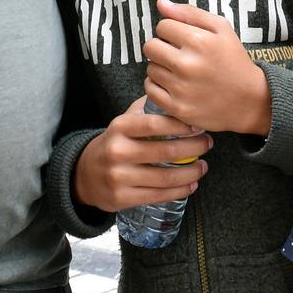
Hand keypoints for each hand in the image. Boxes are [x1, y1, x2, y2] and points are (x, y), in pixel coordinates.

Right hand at [73, 97, 210, 213]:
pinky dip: (180, 191)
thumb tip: (173, 94)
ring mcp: (119, 177)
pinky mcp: (122, 198)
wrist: (85, 175)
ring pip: (165, 177)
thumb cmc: (114, 144)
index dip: (180, 125)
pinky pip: (158, 196)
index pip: (155, 124)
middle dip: (194, 148)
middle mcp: (117, 151)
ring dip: (191, 172)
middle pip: (166, 151)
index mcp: (119, 127)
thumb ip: (146, 109)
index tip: (198, 126)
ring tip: (203, 167)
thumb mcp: (123, 123)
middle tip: (207, 144)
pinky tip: (191, 184)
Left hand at [144, 0, 271, 136]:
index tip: (182, 39)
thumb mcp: (221, 29)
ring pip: (150, 68)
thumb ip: (190, 13)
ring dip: (161, 67)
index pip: (162, 26)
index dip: (171, 30)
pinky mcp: (178, 108)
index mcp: (198, 41)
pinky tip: (174, 85)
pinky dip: (158, 86)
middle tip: (176, 54)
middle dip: (161, 47)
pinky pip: (150, 90)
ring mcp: (181, 88)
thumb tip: (160, 3)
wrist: (250, 99)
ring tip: (180, 71)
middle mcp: (187, 64)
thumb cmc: (233, 60)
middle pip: (150, 47)